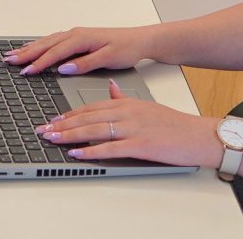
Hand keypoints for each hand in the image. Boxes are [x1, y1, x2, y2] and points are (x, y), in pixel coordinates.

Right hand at [2, 26, 146, 75]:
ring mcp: (76, 35)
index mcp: (81, 38)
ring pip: (48, 41)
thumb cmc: (126, 48)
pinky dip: (40, 45)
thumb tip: (64, 68)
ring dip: (30, 48)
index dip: (39, 62)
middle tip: (9, 61)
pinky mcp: (78, 38)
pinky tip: (33, 48)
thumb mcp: (108, 58)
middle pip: (46, 44)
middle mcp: (76, 34)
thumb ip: (85, 63)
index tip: (26, 71)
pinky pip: (53, 41)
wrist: (139, 39)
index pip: (56, 52)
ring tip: (13, 55)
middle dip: (26, 53)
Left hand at [32, 79, 217, 167]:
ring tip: (51, 139)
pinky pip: (110, 148)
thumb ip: (124, 98)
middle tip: (42, 129)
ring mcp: (133, 129)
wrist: (199, 135)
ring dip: (69, 135)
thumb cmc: (174, 124)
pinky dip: (91, 151)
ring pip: (94, 130)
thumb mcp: (146, 105)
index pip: (90, 106)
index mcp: (126, 103)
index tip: (53, 119)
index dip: (69, 113)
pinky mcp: (140, 145)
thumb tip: (110, 88)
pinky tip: (76, 154)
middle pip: (87, 117)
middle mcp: (126, 113)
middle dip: (62, 124)